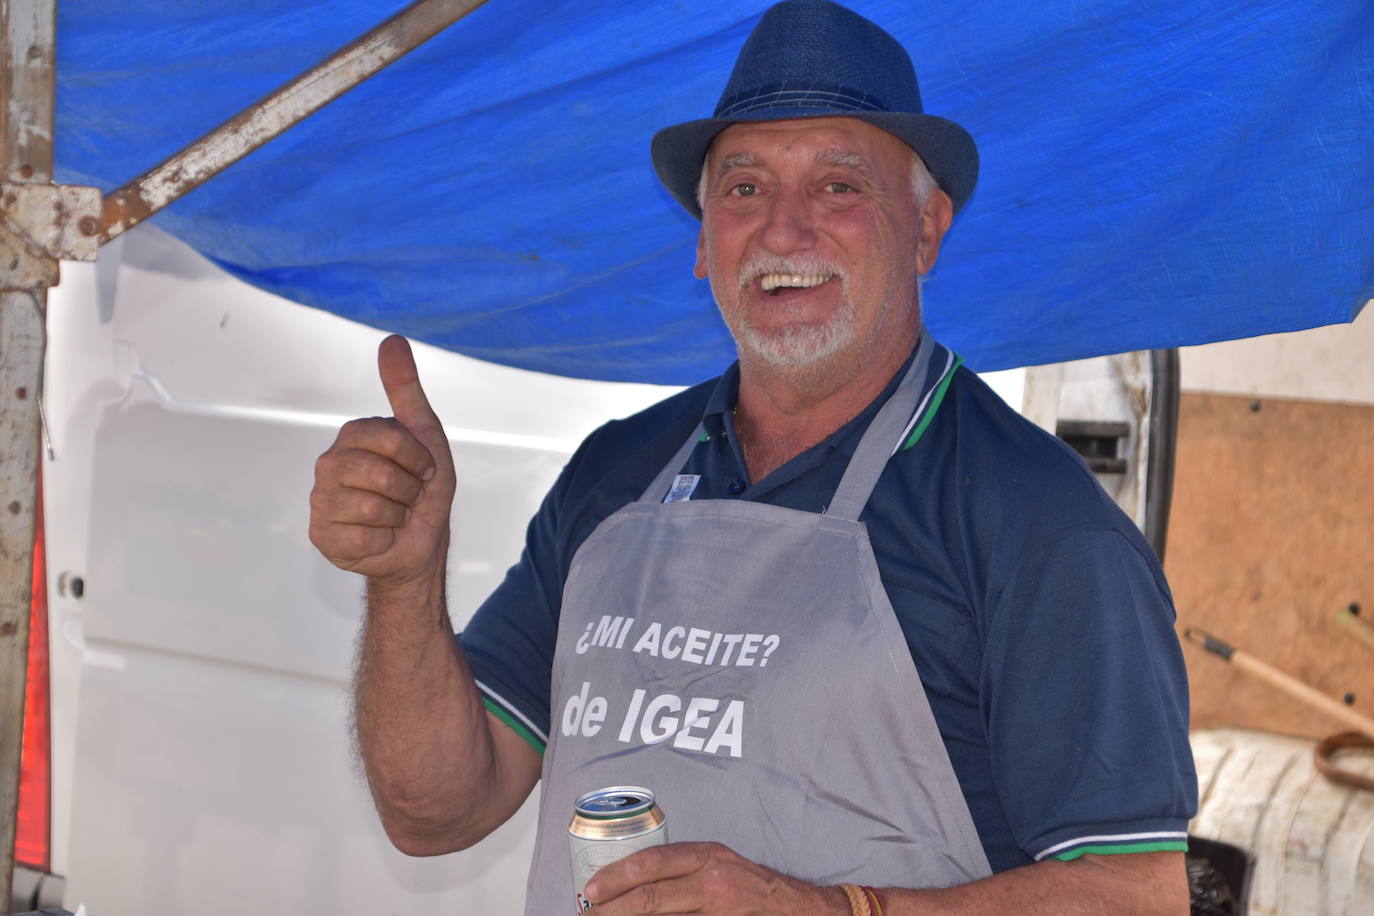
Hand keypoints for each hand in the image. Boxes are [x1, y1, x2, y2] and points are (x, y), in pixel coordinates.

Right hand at [308, 335, 455, 586]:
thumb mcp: (424, 433)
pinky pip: (363, 538)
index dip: (418, 459)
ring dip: (397, 517)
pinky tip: (379, 538)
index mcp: (352, 437)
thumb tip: (392, 339)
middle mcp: (329, 465)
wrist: (420, 542)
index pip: (390, 439)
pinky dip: (383, 541)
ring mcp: (321, 501)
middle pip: (379, 473)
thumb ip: (405, 388)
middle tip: (409, 496)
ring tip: (394, 516)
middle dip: (409, 490)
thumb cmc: (423, 488)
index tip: (424, 469)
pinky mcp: (321, 536)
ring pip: (370, 507)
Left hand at [583, 842, 845, 914]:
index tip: (591, 890)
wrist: (798, 909)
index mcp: (706, 856)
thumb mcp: (718, 864)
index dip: (617, 877)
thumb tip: (631, 884)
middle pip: (650, 899)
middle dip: (612, 911)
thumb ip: (682, 870)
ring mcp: (719, 911)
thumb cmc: (750, 886)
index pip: (652, 863)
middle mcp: (712, 882)